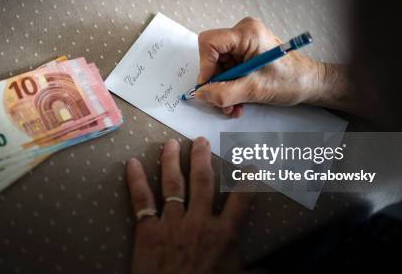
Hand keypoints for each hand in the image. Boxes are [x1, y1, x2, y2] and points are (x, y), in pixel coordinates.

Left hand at [126, 138, 253, 273]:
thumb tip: (269, 272)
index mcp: (225, 234)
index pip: (242, 199)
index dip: (248, 180)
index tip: (250, 164)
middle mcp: (199, 221)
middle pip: (203, 181)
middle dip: (202, 157)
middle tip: (200, 140)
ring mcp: (172, 223)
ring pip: (174, 184)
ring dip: (172, 161)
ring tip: (171, 143)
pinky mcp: (148, 231)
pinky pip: (141, 201)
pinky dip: (136, 181)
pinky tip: (132, 163)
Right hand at [195, 17, 333, 116]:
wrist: (309, 83)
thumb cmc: (292, 80)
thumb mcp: (254, 90)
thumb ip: (224, 93)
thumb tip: (201, 94)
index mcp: (247, 33)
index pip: (209, 43)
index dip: (205, 67)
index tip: (209, 86)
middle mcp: (243, 33)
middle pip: (212, 56)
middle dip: (216, 82)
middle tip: (222, 101)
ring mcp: (244, 43)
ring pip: (218, 66)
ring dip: (223, 89)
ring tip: (233, 105)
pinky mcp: (245, 53)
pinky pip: (227, 70)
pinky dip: (229, 86)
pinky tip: (238, 100)